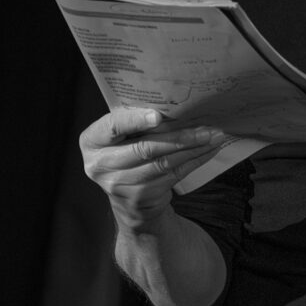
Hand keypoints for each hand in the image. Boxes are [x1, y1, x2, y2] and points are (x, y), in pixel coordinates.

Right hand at [77, 107, 226, 220]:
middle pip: (145, 148)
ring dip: (193, 148)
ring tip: (214, 136)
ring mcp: (119, 184)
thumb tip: (177, 107)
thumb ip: (136, 122)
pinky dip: (194, 161)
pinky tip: (209, 150)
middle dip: (180, 136)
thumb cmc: (127, 153)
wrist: (129, 197)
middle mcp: (100, 164)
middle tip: (207, 127)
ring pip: (164, 162)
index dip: (135, 120)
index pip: (112, 126)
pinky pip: (173, 175)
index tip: (159, 115)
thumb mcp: (122, 136)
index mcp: (92, 141)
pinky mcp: (141, 197)